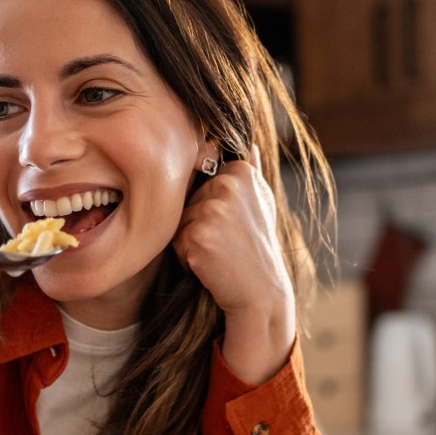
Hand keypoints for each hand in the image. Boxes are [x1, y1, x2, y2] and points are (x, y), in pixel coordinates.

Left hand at [173, 145, 295, 383]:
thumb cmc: (257, 247)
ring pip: (178, 220)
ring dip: (191, 240)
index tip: (233, 224)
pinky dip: (187, 256)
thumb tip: (248, 143)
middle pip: (186, 199)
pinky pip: (174, 240)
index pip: (201, 181)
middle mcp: (226, 184)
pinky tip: (210, 263)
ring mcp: (212, 208)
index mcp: (240, 171)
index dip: (210, 206)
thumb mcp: (260, 204)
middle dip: (198, 222)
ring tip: (219, 252)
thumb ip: (250, 172)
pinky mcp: (196, 233)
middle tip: (226, 241)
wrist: (260, 291)